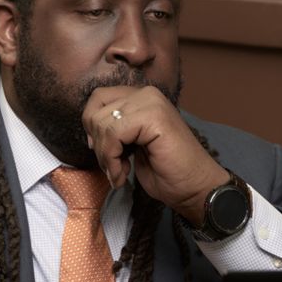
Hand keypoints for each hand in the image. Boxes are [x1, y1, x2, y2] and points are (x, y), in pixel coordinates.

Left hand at [83, 85, 229, 227]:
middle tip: (113, 166)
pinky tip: (124, 173)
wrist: (193, 187)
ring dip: (105, 156)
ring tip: (120, 172)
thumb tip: (89, 133)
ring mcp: (151, 102)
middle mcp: (146, 94)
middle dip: (97, 144)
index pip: (98, 98)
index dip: (92, 128)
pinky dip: (112, 159)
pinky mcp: (154, 117)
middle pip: (95, 110)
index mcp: (141, 98)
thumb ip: (113, 131)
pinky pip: (113, 134)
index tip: (105, 152)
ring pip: (102, 123)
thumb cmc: (165, 171)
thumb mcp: (131, 145)